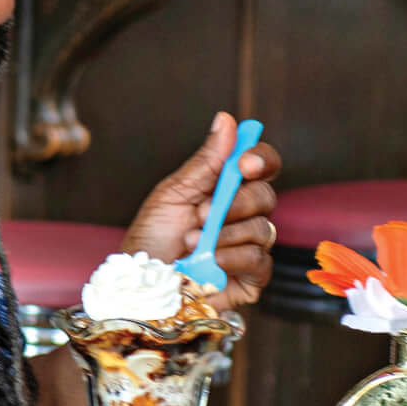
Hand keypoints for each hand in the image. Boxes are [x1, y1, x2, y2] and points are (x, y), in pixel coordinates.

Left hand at [122, 114, 282, 305]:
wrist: (140, 285)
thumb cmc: (152, 239)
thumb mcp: (173, 194)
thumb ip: (206, 161)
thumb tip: (226, 120)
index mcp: (226, 190)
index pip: (260, 166)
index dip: (260, 159)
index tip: (244, 164)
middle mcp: (242, 216)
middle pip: (267, 196)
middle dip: (237, 203)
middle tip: (202, 212)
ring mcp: (249, 247)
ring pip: (264, 229)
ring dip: (225, 234)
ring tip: (191, 242)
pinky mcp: (251, 278)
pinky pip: (260, 260)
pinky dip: (233, 258)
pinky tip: (210, 262)